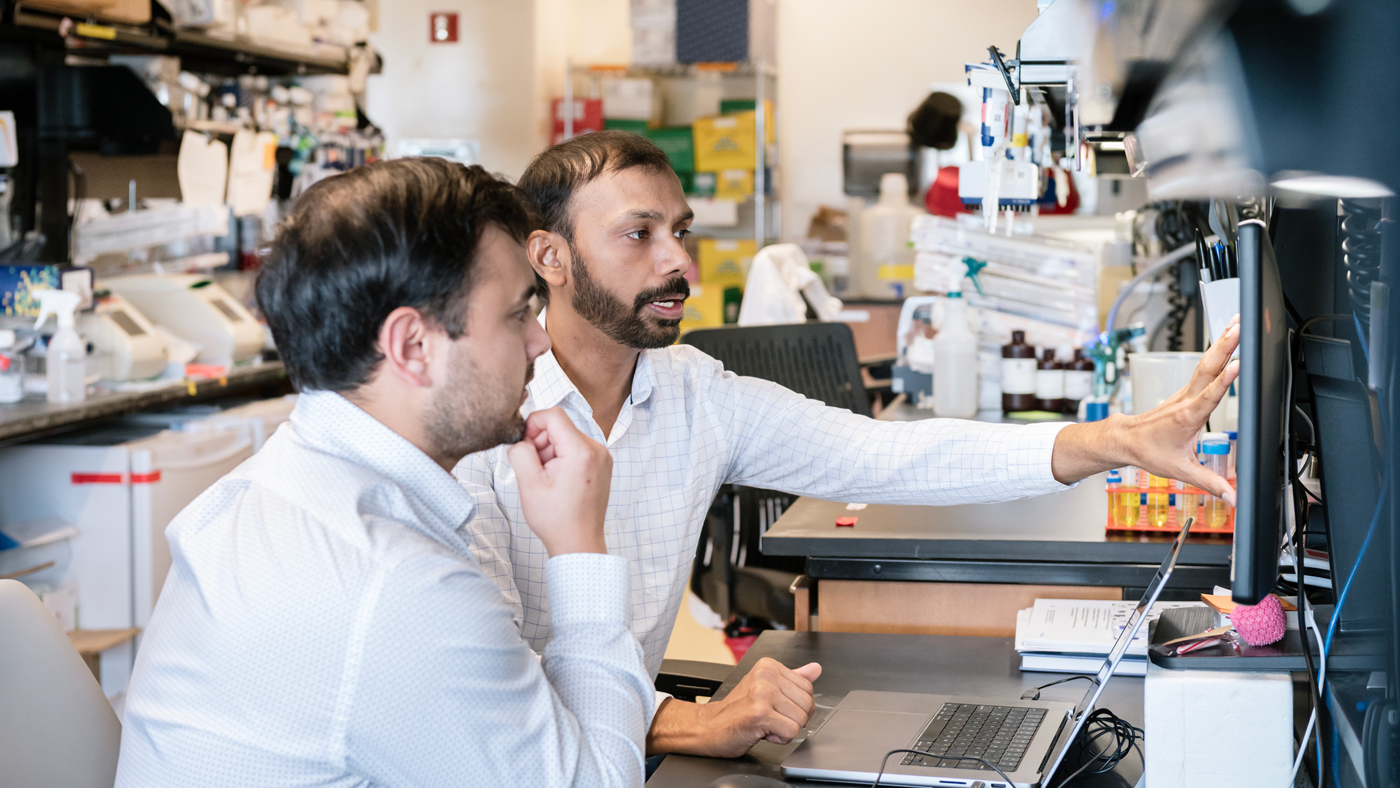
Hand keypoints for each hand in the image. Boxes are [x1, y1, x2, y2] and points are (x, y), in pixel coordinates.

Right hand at [507, 407, 612, 556]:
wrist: (579, 543)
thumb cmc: (556, 519)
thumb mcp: (528, 484)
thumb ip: (521, 452)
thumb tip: (521, 437)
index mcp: (581, 451)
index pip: (553, 415)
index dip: (532, 425)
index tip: (525, 446)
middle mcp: (597, 450)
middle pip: (560, 426)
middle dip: (541, 442)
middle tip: (535, 470)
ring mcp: (602, 457)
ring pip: (567, 437)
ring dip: (551, 452)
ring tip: (548, 479)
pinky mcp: (602, 465)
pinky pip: (576, 448)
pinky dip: (562, 458)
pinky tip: (558, 480)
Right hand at [646, 658, 822, 756]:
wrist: (708, 727)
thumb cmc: (736, 711)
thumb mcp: (764, 688)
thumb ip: (792, 678)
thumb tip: (815, 669)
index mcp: (769, 666)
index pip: (808, 688)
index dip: (796, 706)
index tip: (777, 708)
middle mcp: (766, 675)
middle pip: (807, 703)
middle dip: (793, 718)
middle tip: (771, 718)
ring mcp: (762, 693)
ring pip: (801, 719)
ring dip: (785, 729)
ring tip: (765, 724)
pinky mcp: (760, 713)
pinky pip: (791, 731)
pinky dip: (780, 738)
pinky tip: (763, 732)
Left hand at [1051, 315, 1240, 504]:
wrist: (1125, 440)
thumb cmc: (1149, 452)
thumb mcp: (1179, 471)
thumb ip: (1208, 483)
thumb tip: (1232, 497)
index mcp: (1187, 416)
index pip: (1210, 395)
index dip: (1225, 380)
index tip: (1238, 363)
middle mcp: (1186, 399)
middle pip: (1208, 367)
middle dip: (1225, 345)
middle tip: (1241, 326)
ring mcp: (1184, 392)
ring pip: (1205, 363)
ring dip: (1221, 342)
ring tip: (1236, 323)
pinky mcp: (1184, 391)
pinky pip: (1202, 368)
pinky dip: (1214, 352)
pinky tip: (1224, 340)